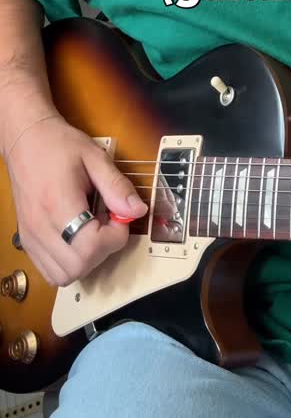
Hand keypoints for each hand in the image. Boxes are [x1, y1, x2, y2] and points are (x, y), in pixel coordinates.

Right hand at [5, 116, 147, 287]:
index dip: (114, 237)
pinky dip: (69, 263)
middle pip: (78, 267)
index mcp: (58, 204)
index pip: (90, 246)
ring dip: (86, 261)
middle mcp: (40, 227)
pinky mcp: (27, 241)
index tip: (118, 217)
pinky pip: (50, 271)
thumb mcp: (95, 157)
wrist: (26, 141)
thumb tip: (137, 210)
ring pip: (63, 276)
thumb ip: (117, 185)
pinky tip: (77, 238)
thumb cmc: (59, 146)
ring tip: (92, 230)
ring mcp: (31, 237)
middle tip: (107, 223)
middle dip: (102, 250)